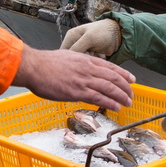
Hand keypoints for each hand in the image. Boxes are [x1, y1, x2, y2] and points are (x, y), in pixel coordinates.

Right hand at [13, 47, 134, 111]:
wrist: (34, 66)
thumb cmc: (45, 64)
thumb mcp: (66, 58)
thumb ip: (77, 66)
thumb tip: (80, 73)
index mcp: (85, 60)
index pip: (110, 67)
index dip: (123, 74)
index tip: (131, 79)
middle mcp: (88, 69)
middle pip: (114, 78)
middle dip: (126, 87)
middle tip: (131, 94)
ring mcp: (84, 80)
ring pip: (110, 88)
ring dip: (122, 96)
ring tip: (128, 103)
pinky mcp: (77, 91)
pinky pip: (99, 97)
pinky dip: (110, 102)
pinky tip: (117, 107)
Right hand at [60, 19, 120, 58]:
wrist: (118, 34)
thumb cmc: (104, 31)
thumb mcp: (89, 38)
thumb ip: (77, 48)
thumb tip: (69, 58)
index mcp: (71, 36)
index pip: (65, 51)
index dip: (72, 57)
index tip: (81, 56)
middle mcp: (75, 43)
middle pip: (74, 58)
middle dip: (84, 57)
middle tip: (91, 51)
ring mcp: (83, 49)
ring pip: (82, 62)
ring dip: (91, 59)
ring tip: (97, 51)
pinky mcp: (90, 54)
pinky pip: (89, 63)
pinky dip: (96, 60)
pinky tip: (100, 53)